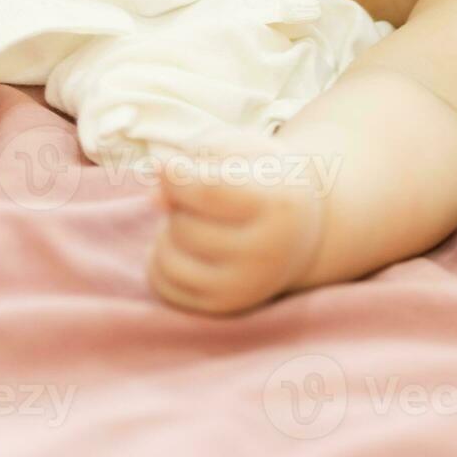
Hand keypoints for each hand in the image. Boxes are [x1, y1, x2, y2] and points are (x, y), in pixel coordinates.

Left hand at [146, 139, 325, 314]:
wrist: (300, 231)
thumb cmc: (263, 179)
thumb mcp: (242, 150)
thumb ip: (197, 158)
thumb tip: (155, 198)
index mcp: (278, 204)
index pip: (207, 191)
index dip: (175, 175)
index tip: (165, 165)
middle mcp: (265, 252)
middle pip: (183, 224)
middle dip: (179, 205)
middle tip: (203, 199)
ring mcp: (244, 286)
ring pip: (167, 257)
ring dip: (167, 233)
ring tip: (196, 222)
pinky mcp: (222, 306)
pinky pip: (162, 283)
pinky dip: (161, 259)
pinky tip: (188, 247)